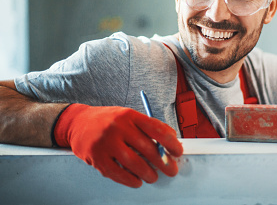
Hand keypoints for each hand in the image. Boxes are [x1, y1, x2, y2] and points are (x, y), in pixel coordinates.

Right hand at [53, 104, 182, 187]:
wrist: (77, 122)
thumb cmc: (108, 121)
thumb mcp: (128, 116)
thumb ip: (147, 128)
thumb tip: (170, 142)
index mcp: (129, 115)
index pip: (156, 129)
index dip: (171, 142)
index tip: (178, 151)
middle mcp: (118, 127)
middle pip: (147, 148)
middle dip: (163, 162)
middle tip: (172, 170)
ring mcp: (106, 143)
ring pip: (133, 163)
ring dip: (147, 173)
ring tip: (153, 177)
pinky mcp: (96, 157)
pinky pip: (117, 173)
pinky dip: (130, 180)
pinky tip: (137, 181)